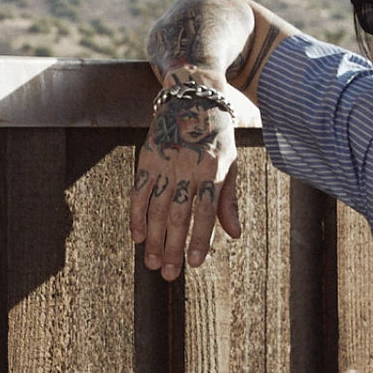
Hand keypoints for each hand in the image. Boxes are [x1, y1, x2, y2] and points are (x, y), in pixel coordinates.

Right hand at [129, 95, 241, 280]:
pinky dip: (136, 215)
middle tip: (169, 274)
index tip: (195, 263)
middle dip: (174, 247)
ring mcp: (165, 163)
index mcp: (213, 169)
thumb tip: (235, 235)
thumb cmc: (216, 136)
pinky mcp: (147, 158)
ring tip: (153, 263)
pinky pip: (138, 191)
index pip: (206, 211)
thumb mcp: (231, 163)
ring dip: (155, 238)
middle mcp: (188, 167)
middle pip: (179, 215)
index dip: (200, 239)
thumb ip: (229, 200)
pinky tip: (138, 236)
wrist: (192, 98)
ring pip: (157, 208)